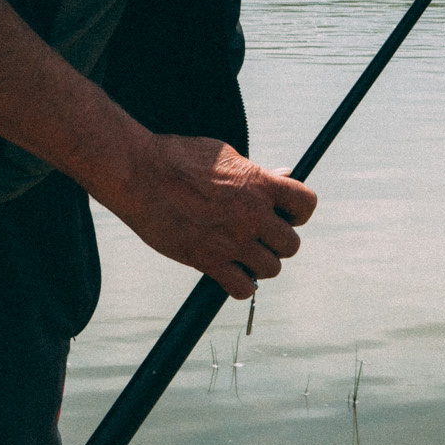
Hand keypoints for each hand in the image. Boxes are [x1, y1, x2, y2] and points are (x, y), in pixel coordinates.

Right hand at [103, 135, 315, 298]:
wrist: (139, 174)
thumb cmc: (178, 158)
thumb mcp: (225, 156)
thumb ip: (256, 173)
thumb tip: (284, 175)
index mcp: (259, 184)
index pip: (306, 204)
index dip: (298, 211)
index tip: (284, 213)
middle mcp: (251, 214)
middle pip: (291, 244)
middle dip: (278, 241)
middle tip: (259, 235)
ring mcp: (232, 240)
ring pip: (271, 268)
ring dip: (260, 263)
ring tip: (243, 253)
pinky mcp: (208, 261)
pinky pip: (243, 288)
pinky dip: (241, 285)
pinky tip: (229, 271)